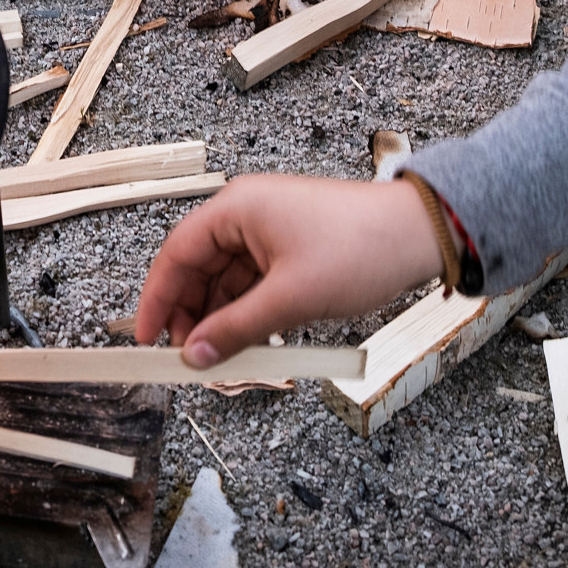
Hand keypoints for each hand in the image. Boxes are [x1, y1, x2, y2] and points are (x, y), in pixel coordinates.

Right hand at [135, 174, 446, 366]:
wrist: (419, 235)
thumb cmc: (360, 248)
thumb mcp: (289, 298)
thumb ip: (236, 329)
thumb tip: (196, 354)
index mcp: (237, 208)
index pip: (177, 254)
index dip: (158, 299)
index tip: (147, 337)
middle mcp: (247, 214)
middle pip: (199, 268)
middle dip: (192, 315)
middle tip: (190, 358)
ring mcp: (269, 231)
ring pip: (227, 280)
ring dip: (222, 319)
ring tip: (222, 359)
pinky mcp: (290, 248)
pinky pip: (254, 284)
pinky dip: (248, 313)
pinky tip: (251, 343)